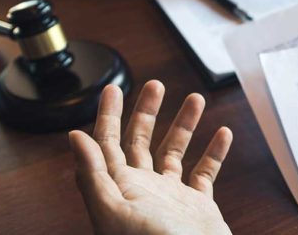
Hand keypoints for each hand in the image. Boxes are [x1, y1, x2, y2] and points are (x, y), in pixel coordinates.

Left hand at [69, 81, 232, 234]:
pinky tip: (222, 134)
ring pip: (175, 152)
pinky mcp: (197, 207)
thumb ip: (93, 175)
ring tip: (195, 98)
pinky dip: (214, 152)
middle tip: (155, 85)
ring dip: (184, 124)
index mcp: (119, 189)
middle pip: (141, 141)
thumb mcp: (115, 212)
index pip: (107, 144)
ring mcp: (171, 198)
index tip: (113, 88)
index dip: (108, 115)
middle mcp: (143, 190)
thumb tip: (75, 137)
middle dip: (147, 111)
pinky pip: (205, 173)